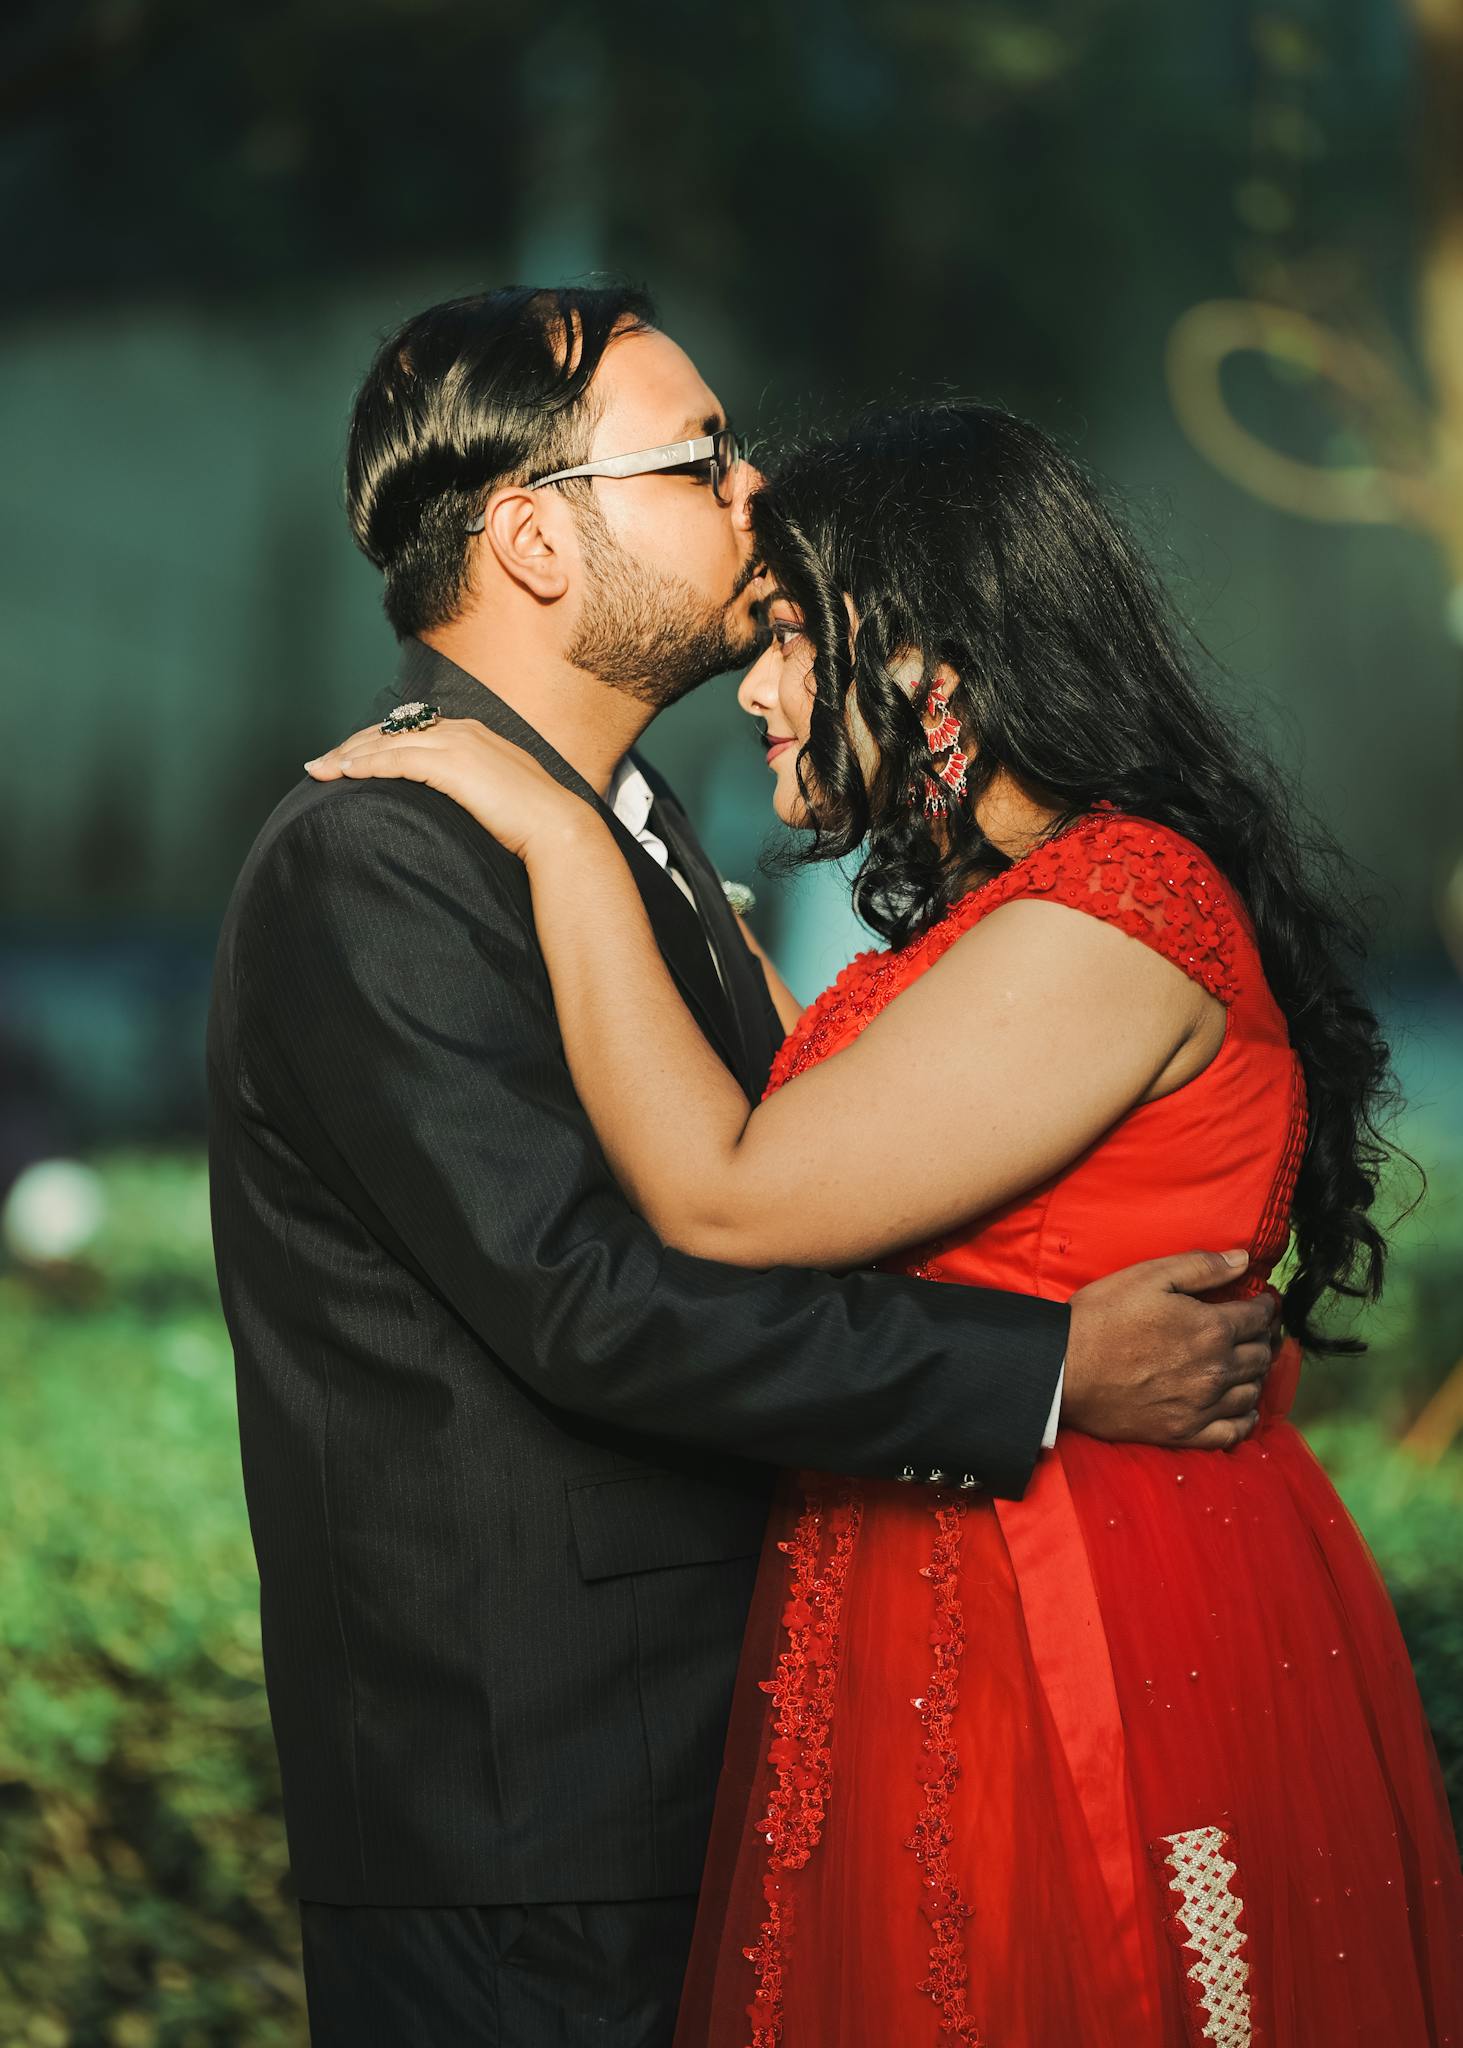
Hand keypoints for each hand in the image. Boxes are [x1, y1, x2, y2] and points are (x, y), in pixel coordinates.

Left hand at [304, 718, 589, 864]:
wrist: (558, 829)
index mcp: (472, 734)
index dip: (375, 742)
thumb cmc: (533, 823)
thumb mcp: (497, 794)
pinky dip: (367, 765)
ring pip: (387, 742)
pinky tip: (344, 773)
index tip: (349, 757)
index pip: (411, 729)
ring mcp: (457, 745)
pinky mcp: (452, 766)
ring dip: (349, 755)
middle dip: (352, 746)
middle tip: (320, 763)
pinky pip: (397, 760)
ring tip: (320, 770)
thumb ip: (473, 786)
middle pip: (391, 731)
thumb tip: (453, 802)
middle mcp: (461, 731)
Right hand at [1062, 1250, 1278, 1449]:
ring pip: (1252, 1392)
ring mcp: (1201, 1406)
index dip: (1265, 1307)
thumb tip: (1243, 1259)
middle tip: (1259, 1331)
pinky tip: (1244, 1408)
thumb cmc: (1102, 1317)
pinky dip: (1245, 1419)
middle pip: (1260, 1355)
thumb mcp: (1149, 1276)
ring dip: (1257, 1375)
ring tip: (1250, 1364)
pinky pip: (1231, 1433)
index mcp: (1211, 1328)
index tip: (1263, 1302)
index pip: (1257, 1317)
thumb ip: (1201, 1267)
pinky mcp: (1184, 1433)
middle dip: (1264, 1339)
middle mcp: (1216, 1370)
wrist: (1063, 1368)